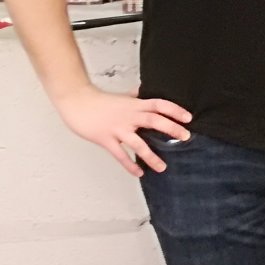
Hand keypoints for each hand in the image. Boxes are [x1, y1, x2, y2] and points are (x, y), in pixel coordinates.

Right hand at [55, 85, 191, 175]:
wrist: (76, 102)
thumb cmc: (98, 100)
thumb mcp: (121, 97)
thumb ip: (134, 97)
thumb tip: (144, 92)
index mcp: (134, 105)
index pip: (159, 104)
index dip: (174, 110)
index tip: (188, 117)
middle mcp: (128, 116)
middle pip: (153, 120)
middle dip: (171, 128)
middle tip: (185, 137)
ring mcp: (117, 128)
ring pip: (138, 143)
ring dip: (152, 156)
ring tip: (163, 167)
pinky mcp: (105, 139)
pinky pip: (120, 155)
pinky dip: (130, 164)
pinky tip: (139, 172)